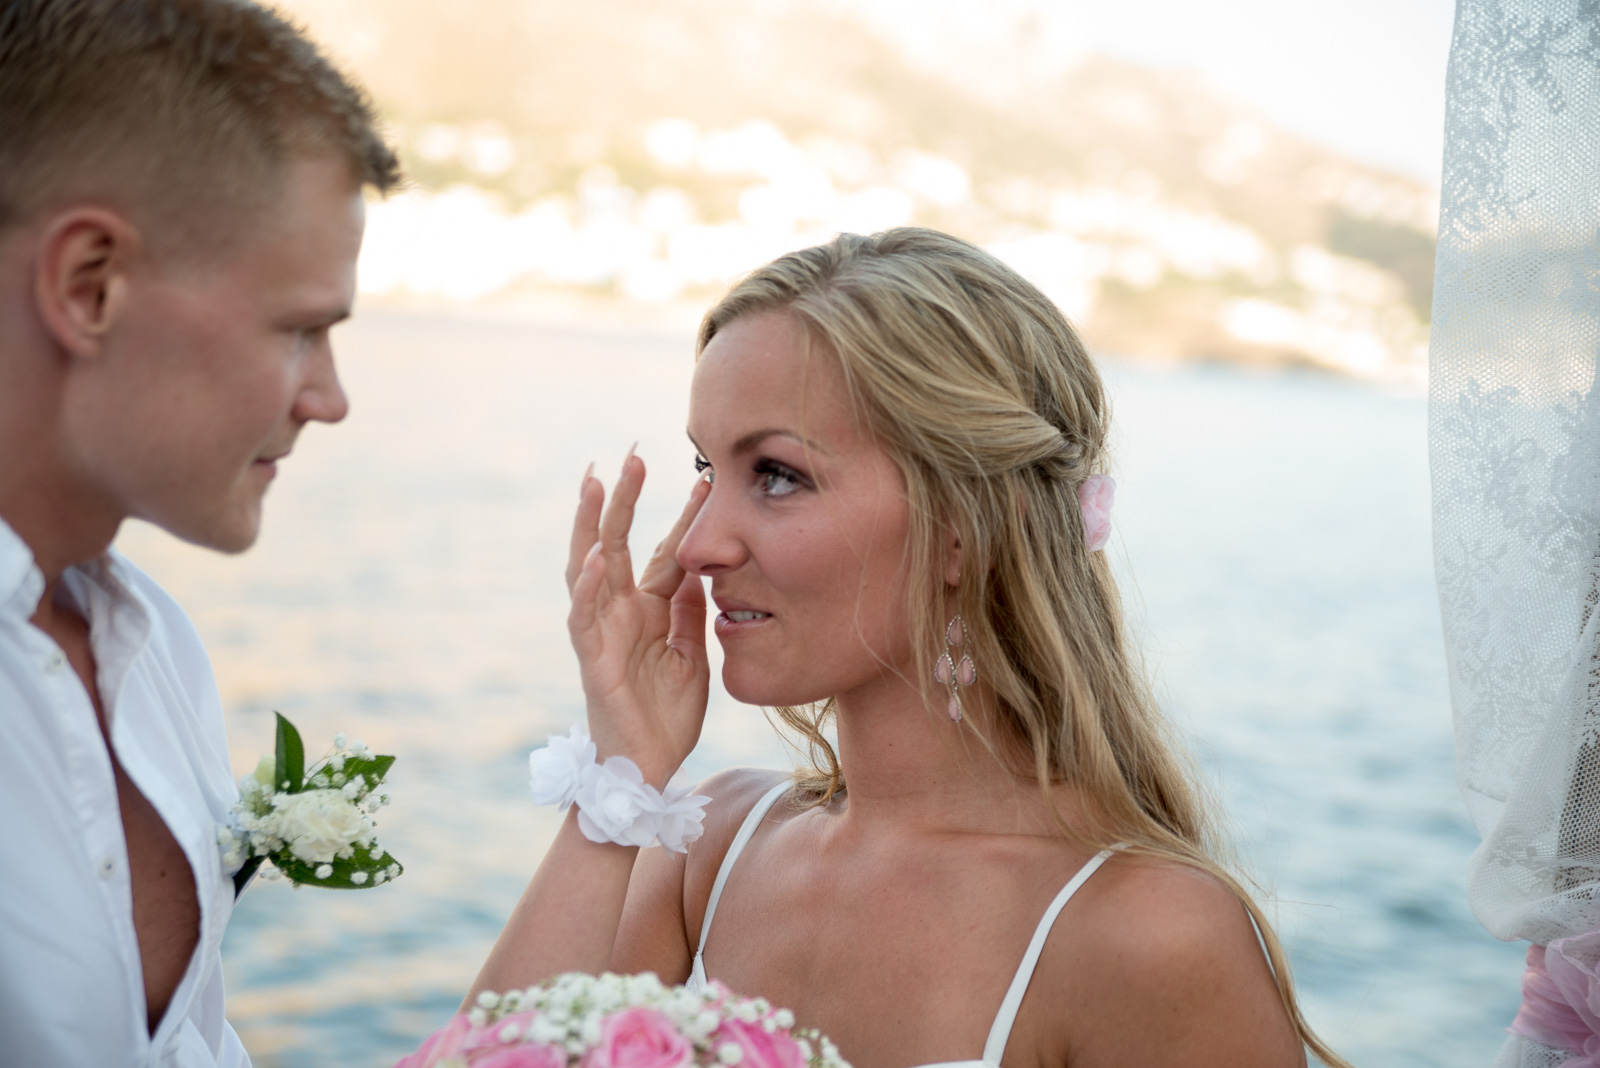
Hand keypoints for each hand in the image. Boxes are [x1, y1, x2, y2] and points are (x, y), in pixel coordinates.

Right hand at [566, 449, 711, 786]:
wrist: (647, 770)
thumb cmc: (666, 716)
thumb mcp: (693, 654)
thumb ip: (692, 611)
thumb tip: (704, 566)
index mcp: (650, 609)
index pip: (666, 550)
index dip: (682, 515)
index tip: (706, 477)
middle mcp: (621, 611)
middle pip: (620, 542)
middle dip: (626, 498)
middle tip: (635, 454)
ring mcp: (601, 631)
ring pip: (588, 566)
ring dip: (591, 524)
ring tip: (595, 482)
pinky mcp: (591, 659)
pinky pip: (582, 617)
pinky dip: (586, 586)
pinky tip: (594, 557)